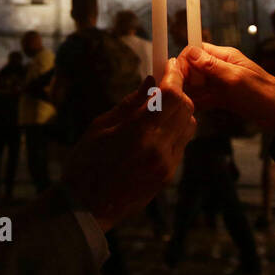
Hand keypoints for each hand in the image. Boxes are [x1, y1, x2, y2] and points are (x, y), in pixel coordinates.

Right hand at [62, 58, 197, 232]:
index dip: (174, 76)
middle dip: (178, 92)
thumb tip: (150, 82)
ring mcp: (166, 165)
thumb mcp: (100, 126)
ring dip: (179, 111)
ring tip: (158, 109)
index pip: (171, 94)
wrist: (86, 209)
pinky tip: (155, 131)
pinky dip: (174, 130)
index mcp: (139, 133)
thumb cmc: (85, 164)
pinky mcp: (168, 176)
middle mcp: (159, 149)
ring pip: (189, 126)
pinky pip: (181, 144)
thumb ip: (130, 103)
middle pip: (186, 108)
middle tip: (163, 84)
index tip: (169, 65)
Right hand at [178, 42, 274, 133]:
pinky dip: (197, 103)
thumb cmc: (264, 94)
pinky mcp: (224, 99)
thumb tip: (190, 53)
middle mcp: (221, 67)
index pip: (197, 50)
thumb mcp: (236, 79)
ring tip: (181, 104)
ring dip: (189, 92)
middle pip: (193, 68)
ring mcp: (222, 84)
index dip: (184, 61)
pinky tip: (190, 111)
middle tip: (177, 94)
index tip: (177, 76)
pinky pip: (205, 98)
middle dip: (184, 78)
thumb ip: (212, 66)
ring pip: (197, 84)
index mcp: (225, 56)